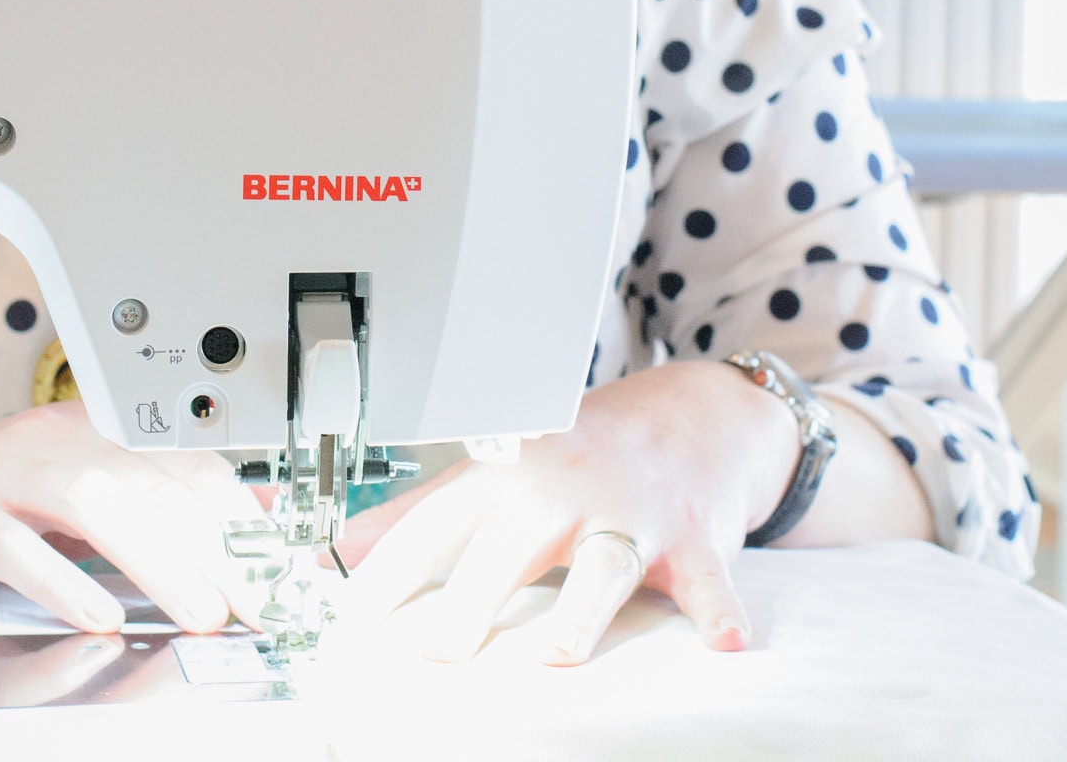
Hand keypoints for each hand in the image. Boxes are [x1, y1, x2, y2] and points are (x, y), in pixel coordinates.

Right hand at [0, 399, 265, 636]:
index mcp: (87, 435)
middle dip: (217, 549)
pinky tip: (99, 617)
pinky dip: (64, 583)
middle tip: (255, 603)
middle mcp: (54, 442)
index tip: (276, 566)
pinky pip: (20, 548)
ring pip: (101, 506)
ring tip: (202, 614)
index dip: (239, 514)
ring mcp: (5, 475)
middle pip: (156, 485)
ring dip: (162, 564)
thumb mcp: (58, 510)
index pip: (184, 462)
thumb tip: (211, 549)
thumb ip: (127, 520)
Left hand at [337, 360, 800, 664]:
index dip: (391, 570)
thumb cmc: (585, 453)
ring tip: (556, 652)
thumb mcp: (500, 467)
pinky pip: (708, 577)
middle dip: (474, 597)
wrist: (697, 413)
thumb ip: (422, 513)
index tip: (351, 620)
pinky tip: (724, 638)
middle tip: (437, 650)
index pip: (439, 523)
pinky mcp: (696, 540)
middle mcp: (568, 492)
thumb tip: (342, 550)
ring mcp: (635, 515)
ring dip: (582, 609)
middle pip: (513, 545)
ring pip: (604, 561)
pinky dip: (719, 607)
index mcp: (511, 475)